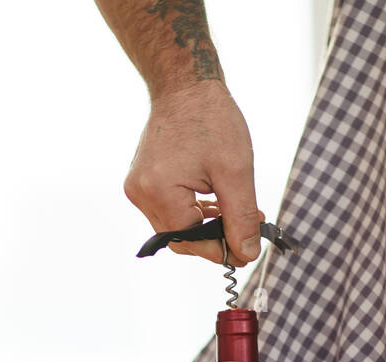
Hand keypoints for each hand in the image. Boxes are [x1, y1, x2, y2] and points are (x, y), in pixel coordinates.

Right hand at [124, 83, 263, 265]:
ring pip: (174, 227)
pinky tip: (216, 203)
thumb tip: (246, 254)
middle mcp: (141, 193)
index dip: (220, 250)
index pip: (190, 241)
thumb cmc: (210, 119)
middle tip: (246, 232)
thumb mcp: (235, 170)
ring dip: (205, 226)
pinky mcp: (141, 182)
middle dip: (214, 239)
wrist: (184, 84)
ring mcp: (137, 188)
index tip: (247, 251)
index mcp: (159, 191)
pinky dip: (193, 213)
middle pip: (180, 238)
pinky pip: (168, 211)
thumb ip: (241, 217)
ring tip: (237, 212)